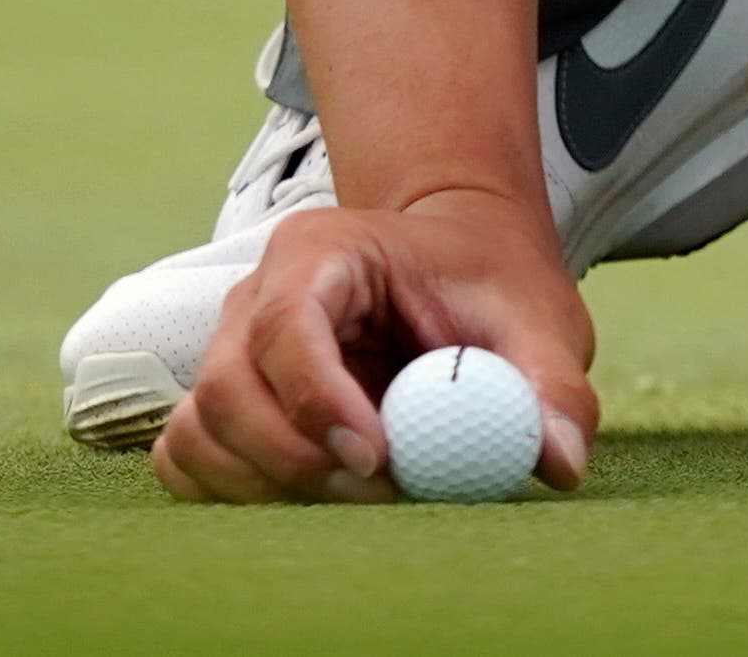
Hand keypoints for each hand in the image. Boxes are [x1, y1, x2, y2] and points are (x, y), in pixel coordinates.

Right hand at [150, 187, 597, 504]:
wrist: (453, 263)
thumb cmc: (489, 284)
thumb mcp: (538, 321)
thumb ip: (551, 387)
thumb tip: (557, 459)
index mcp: (323, 251)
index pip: (285, 324)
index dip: (318, 400)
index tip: (378, 458)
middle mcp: (257, 295)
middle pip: (228, 388)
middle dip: (297, 460)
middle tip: (383, 491)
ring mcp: (231, 349)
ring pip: (201, 430)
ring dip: (267, 484)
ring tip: (359, 494)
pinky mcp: (228, 400)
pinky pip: (190, 455)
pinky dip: (232, 490)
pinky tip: (308, 496)